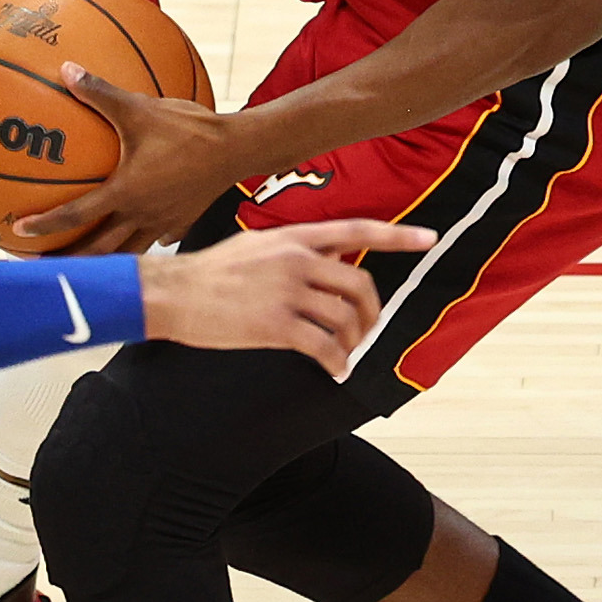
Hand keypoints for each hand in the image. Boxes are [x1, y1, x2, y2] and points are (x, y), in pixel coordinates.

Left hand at [8, 69, 257, 254]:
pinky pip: (153, 241)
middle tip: (41, 267)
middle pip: (98, 251)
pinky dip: (137, 246)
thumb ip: (100, 91)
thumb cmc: (188, 129)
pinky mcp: (180, 224)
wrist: (238, 149)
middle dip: (69, 262)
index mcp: (125, 193)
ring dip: (101, 262)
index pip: (77, 215)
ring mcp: (163, 225)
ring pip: (126, 254)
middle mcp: (141, 216)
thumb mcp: (139, 107)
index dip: (46, 225)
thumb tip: (66, 69)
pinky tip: (131, 239)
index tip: (19, 232)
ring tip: (80, 268)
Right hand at [142, 220, 432, 376]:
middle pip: (360, 285)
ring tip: (343, 353)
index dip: (398, 236)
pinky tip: (334, 371)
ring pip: (345, 318)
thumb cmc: (210, 272)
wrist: (171, 293)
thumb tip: (333, 255)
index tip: (430, 239)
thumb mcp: (255, 244)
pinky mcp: (275, 325)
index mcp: (292, 237)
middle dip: (371, 313)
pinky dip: (336, 362)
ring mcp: (285, 292)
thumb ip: (295, 247)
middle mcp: (295, 259)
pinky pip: (324, 346)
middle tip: (364, 331)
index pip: (356, 231)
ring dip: (353, 342)